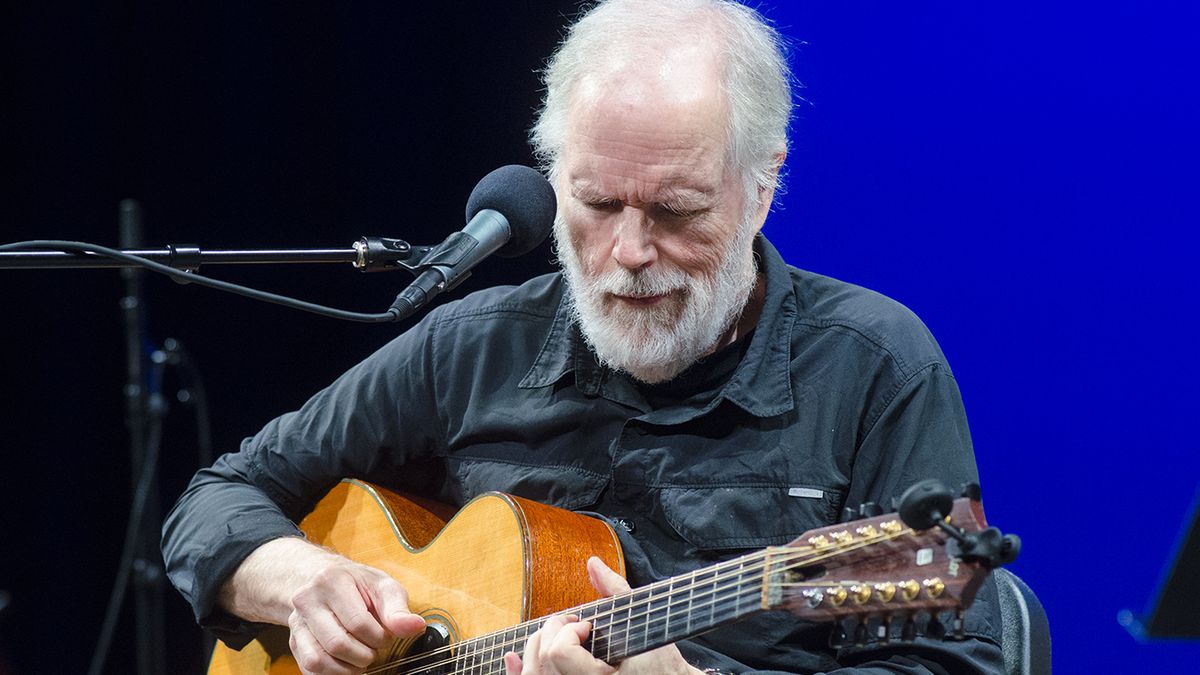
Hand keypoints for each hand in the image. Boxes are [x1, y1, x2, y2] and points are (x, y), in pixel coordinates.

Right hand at [287, 559, 426, 673]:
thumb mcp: (382, 586)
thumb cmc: (357, 584)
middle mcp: (307, 600)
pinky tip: (345, 665)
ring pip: (318, 660)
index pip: (358, 623)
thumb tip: (415, 626)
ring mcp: (297, 622)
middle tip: (373, 650)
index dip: (378, 638)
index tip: (385, 637)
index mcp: (331, 581)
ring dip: (346, 669)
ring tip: (360, 660)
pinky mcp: (294, 640)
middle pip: (337, 644)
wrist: (324, 581)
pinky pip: (308, 668)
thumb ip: (398, 608)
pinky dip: (330, 674)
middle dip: (363, 655)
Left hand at [502, 557, 702, 674]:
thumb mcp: (642, 621)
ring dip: (533, 647)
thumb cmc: (661, 662)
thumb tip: (593, 563)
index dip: (569, 629)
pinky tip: (512, 657)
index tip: (587, 625)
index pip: (559, 652)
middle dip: (552, 632)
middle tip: (574, 625)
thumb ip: (615, 590)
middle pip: (541, 660)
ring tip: (553, 635)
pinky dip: (518, 671)